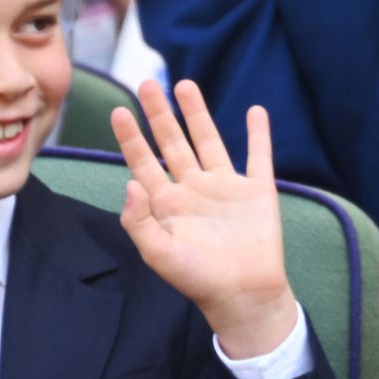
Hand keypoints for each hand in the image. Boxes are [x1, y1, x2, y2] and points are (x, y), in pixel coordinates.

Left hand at [111, 80, 298, 358]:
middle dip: (159, 114)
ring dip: (197, 113)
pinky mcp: (256, 191)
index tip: (119, 111)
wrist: (244, 295)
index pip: (144, 162)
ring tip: (185, 85)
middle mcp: (194, 188)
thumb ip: (138, 220)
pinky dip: (259, 134)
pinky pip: (259, 156)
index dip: (130, 137)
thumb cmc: (198, 279)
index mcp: (167, 203)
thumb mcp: (159, 254)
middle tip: (147, 84)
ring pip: (209, 140)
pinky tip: (255, 112)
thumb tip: (129, 182)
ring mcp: (225, 187)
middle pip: (173, 142)